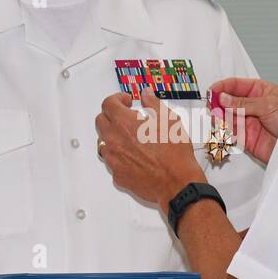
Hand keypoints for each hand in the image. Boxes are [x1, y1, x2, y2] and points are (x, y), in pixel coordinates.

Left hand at [95, 90, 203, 206]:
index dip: (117, 99)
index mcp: (124, 123)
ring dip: (112, 136)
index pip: (108, 104)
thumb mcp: (169, 121)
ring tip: (129, 137)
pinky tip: (132, 156)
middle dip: (112, 116)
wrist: (176, 183)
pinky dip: (118, 155)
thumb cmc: (174, 154)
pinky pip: (111, 161)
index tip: (126, 101)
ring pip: (103, 142)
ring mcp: (113, 159)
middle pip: (100, 121)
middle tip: (126, 117)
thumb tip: (147, 95)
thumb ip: (154, 104)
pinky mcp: (117, 175)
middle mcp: (114, 140)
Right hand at [210, 77, 277, 163]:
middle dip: (218, 102)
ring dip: (220, 117)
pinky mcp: (246, 138)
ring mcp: (248, 122)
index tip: (212, 90)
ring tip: (218, 117)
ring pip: (227, 117)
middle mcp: (252, 106)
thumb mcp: (267, 105)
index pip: (236, 85)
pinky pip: (230, 133)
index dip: (222, 87)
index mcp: (259, 91)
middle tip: (212, 105)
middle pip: (228, 101)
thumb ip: (242, 102)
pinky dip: (223, 130)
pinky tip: (222, 127)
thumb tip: (223, 98)